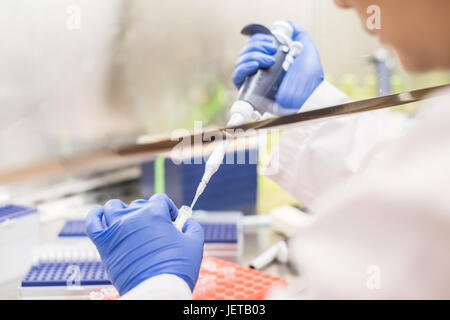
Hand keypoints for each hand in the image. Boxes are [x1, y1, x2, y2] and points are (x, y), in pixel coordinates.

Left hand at [85, 194, 203, 294]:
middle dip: (149, 213)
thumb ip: (192, 227)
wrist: (157, 290)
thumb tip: (188, 222)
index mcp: (155, 214)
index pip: (160, 200)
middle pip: (139, 205)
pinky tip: (100, 215)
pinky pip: (92, 222)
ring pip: (113, 207)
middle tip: (154, 230)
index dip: (168, 209)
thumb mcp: (194, 244)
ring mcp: (116, 229)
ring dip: (122, 211)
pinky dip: (95, 215)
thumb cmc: (176, 269)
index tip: (172, 221)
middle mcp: (133, 217)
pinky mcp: (104, 244)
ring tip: (129, 222)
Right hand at [232, 20, 323, 113]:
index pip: (254, 45)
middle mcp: (261, 69)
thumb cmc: (310, 77)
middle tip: (271, 49)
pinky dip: (244, 67)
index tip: (271, 40)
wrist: (308, 96)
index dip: (259, 39)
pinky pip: (237, 76)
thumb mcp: (307, 50)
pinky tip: (255, 65)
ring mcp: (254, 80)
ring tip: (268, 60)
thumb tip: (288, 23)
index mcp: (270, 60)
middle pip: (246, 51)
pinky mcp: (250, 91)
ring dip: (252, 55)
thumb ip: (299, 34)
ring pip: (240, 61)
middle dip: (256, 45)